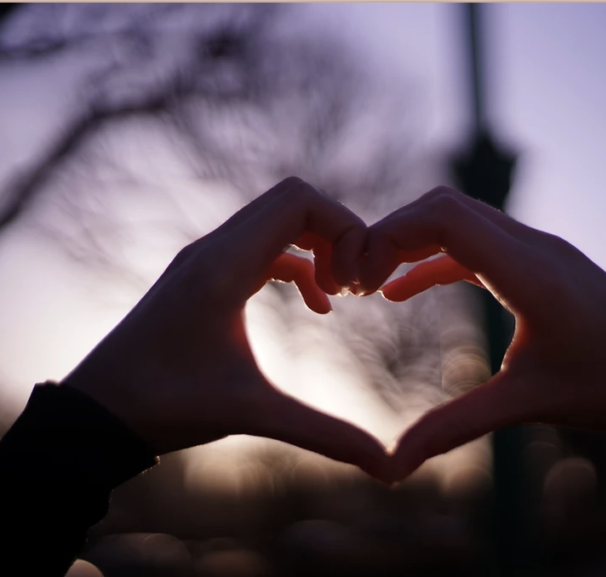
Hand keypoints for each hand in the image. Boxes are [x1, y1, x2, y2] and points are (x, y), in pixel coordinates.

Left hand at [63, 177, 390, 481]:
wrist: (100, 412)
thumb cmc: (166, 406)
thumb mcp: (251, 413)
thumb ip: (323, 434)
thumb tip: (387, 466)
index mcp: (225, 265)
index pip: (299, 200)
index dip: (344, 227)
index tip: (356, 284)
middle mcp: (215, 249)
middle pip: (293, 201)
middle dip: (337, 234)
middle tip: (354, 287)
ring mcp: (208, 259)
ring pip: (278, 221)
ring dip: (318, 248)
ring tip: (338, 297)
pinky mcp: (206, 276)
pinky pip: (265, 248)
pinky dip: (298, 265)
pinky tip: (315, 307)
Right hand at [358, 186, 605, 481]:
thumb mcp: (527, 403)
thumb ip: (456, 426)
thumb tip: (395, 463)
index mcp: (527, 269)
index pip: (444, 216)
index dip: (391, 234)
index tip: (360, 277)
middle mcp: (531, 245)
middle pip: (445, 206)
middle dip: (393, 234)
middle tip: (356, 278)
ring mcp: (538, 249)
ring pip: (460, 220)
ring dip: (413, 243)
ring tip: (372, 282)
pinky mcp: (540, 263)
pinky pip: (476, 246)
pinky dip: (436, 260)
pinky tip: (406, 290)